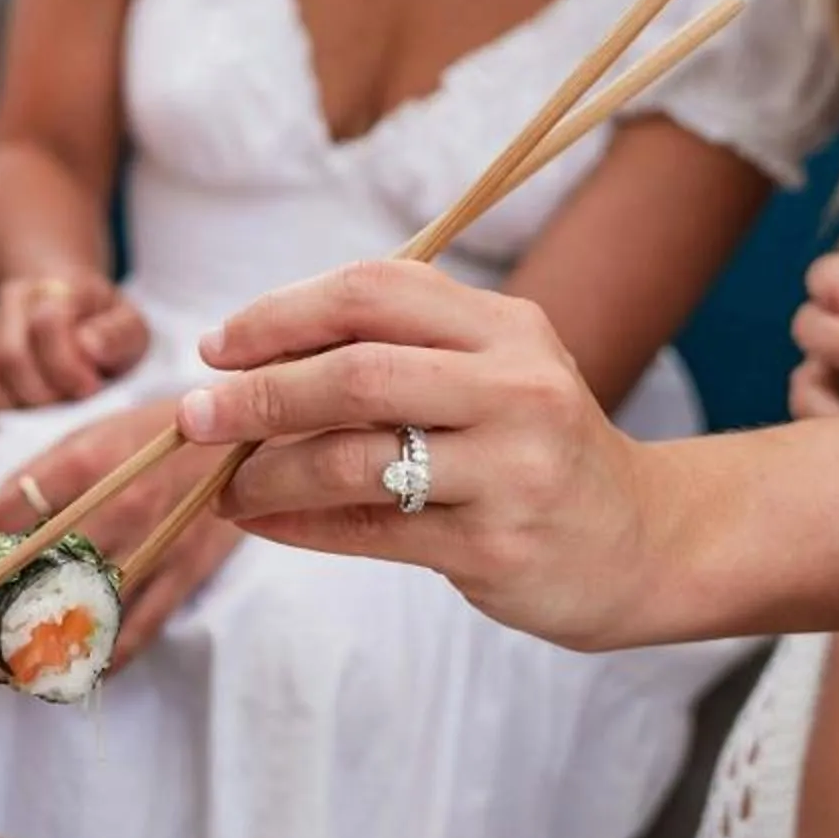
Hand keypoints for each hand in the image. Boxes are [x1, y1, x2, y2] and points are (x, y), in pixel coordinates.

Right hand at [0, 271, 149, 424]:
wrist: (74, 318)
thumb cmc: (105, 329)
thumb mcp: (130, 328)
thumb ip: (119, 335)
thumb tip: (89, 348)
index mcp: (57, 288)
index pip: (46, 322)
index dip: (67, 365)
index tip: (90, 387)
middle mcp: (12, 302)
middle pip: (9, 355)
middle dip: (42, 394)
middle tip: (67, 408)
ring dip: (14, 407)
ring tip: (45, 417)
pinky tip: (13, 422)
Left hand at [0, 398, 239, 660]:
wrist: (246, 432)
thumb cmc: (156, 432)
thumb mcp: (91, 432)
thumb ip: (34, 471)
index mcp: (86, 463)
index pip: (8, 516)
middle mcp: (115, 505)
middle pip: (38, 569)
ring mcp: (152, 541)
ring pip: (84, 605)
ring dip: (41, 642)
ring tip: (4, 668)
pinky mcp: (184, 571)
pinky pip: (139, 627)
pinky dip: (106, 656)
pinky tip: (76, 673)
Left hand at [177, 261, 646, 651]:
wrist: (644, 542)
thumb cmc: (536, 446)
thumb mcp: (493, 371)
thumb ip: (396, 349)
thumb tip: (250, 361)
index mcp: (507, 326)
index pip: (375, 291)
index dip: (282, 313)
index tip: (218, 346)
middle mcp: (517, 387)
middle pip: (357, 373)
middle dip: (259, 394)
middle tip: (194, 417)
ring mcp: (512, 470)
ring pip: (355, 458)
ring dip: (269, 472)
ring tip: (227, 485)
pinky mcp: (496, 547)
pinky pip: (370, 531)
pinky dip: (299, 526)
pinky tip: (260, 522)